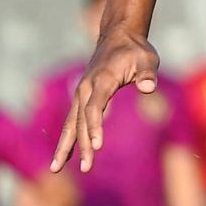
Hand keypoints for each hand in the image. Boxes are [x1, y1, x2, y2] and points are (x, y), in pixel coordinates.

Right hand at [51, 28, 159, 172]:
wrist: (119, 36)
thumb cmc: (136, 50)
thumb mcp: (147, 59)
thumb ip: (147, 74)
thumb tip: (148, 87)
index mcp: (103, 79)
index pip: (95, 107)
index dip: (95, 127)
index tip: (97, 146)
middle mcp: (87, 87)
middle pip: (82, 120)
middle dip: (82, 145)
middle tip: (87, 168)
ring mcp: (81, 92)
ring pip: (71, 122)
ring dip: (65, 146)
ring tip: (56, 168)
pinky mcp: (81, 96)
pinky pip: (72, 120)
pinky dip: (67, 138)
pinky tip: (64, 156)